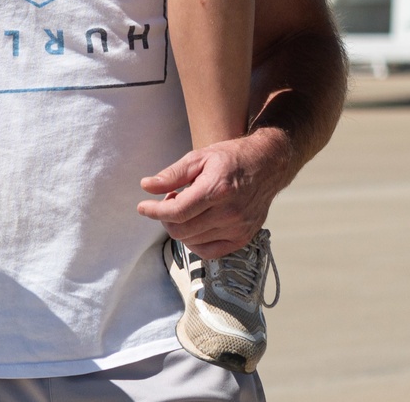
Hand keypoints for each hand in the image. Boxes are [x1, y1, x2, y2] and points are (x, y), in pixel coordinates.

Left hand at [137, 130, 288, 257]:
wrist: (267, 165)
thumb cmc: (231, 158)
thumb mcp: (199, 157)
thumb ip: (172, 174)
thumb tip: (146, 186)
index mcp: (216, 189)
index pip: (176, 211)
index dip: (154, 211)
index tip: (142, 207)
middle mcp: (229, 213)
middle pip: (182, 230)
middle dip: (166, 218)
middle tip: (170, 200)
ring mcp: (238, 228)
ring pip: (193, 242)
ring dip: (180, 228)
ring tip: (185, 208)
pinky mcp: (243, 238)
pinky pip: (209, 252)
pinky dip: (195, 242)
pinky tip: (194, 225)